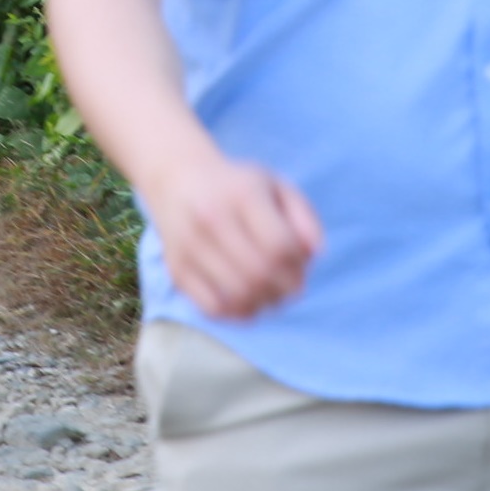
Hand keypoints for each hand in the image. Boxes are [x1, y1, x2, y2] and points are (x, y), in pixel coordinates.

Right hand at [140, 149, 323, 321]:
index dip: (298, 264)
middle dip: (286, 290)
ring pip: (238, 295)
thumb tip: (313, 255)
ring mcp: (189, 244)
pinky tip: (246, 301)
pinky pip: (213, 308)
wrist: (176, 176)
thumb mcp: (275, 186)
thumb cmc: (237, 187)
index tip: (299, 263)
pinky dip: (237, 314)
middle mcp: (211, 217)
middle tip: (290, 287)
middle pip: (260, 274)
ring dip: (265, 304)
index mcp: (241, 193)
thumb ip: (304, 217)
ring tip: (270, 294)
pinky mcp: (176, 268)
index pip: (279, 246)